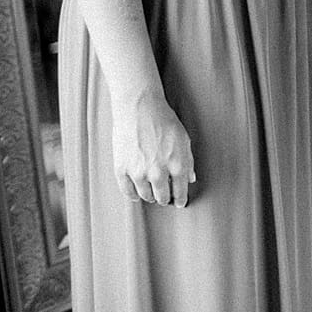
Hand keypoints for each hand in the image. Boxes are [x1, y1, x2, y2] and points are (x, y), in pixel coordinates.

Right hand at [111, 89, 194, 206]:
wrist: (139, 108)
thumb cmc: (164, 120)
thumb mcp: (184, 139)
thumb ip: (188, 161)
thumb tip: (190, 178)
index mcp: (177, 165)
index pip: (180, 192)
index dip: (180, 199)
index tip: (179, 203)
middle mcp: (158, 172)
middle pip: (162, 197)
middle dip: (165, 198)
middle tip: (165, 197)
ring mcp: (138, 172)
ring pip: (145, 196)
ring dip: (150, 196)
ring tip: (152, 193)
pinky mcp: (121, 169)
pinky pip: (127, 191)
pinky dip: (133, 195)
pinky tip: (137, 193)